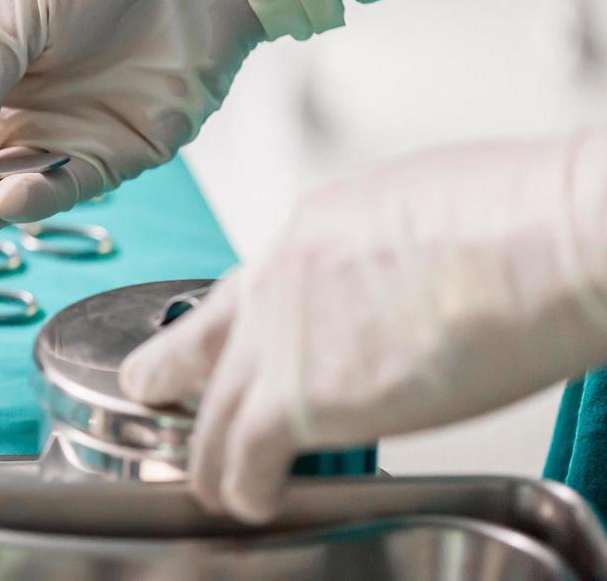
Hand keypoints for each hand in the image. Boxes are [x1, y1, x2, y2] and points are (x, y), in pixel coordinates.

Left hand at [119, 131, 606, 522]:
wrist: (551, 240)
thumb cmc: (525, 218)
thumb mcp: (423, 207)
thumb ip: (382, 254)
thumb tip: (398, 281)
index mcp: (314, 228)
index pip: (251, 287)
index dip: (236, 327)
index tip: (230, 346)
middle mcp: (280, 276)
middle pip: (202, 338)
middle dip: (174, 374)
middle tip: (156, 392)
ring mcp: (283, 337)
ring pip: (212, 408)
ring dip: (209, 451)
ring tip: (215, 480)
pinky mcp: (301, 397)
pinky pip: (244, 455)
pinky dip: (242, 485)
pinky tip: (252, 499)